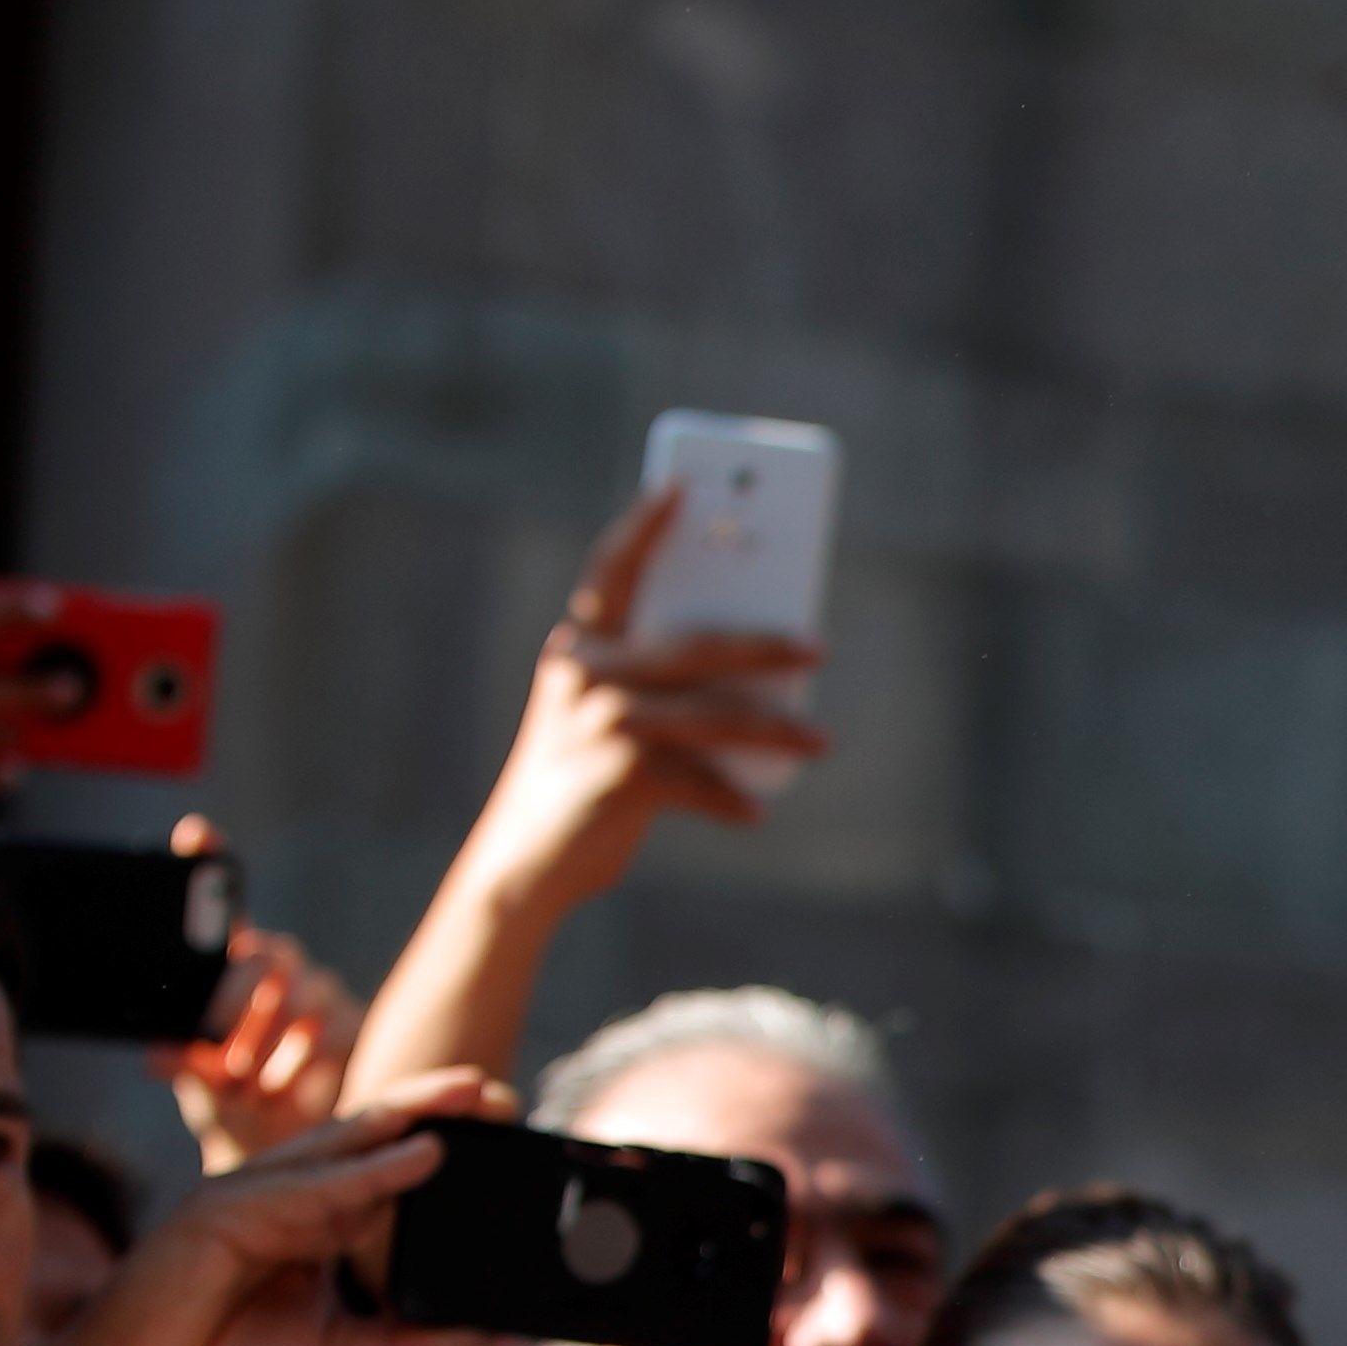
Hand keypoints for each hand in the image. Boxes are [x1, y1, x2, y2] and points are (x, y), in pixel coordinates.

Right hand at [0, 1081, 502, 1345]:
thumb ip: (409, 1341)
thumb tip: (489, 1335)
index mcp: (303, 1224)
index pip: (376, 1170)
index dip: (434, 1145)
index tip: (499, 1131)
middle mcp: (277, 1200)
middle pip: (364, 1142)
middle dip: (431, 1113)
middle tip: (502, 1095)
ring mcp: (244, 1199)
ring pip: (337, 1149)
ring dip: (406, 1120)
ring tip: (469, 1099)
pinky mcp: (218, 1215)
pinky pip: (306, 1190)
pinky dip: (364, 1173)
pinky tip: (416, 1157)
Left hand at [152, 819, 359, 1172]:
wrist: (275, 1148)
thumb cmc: (225, 1103)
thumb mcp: (192, 1080)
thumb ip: (180, 1059)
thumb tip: (159, 1051)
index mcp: (228, 966)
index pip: (221, 900)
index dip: (210, 860)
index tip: (194, 832)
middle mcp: (275, 967)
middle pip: (263, 954)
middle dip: (237, 1003)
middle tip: (221, 1049)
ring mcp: (317, 992)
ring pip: (301, 996)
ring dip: (269, 1043)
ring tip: (247, 1081)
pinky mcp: (353, 1026)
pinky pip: (332, 1033)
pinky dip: (300, 1066)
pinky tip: (281, 1090)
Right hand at [450, 484, 825, 923]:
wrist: (525, 861)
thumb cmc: (581, 781)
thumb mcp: (607, 719)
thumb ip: (656, 687)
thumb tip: (760, 673)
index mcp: (578, 648)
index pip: (613, 571)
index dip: (645, 527)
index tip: (680, 484)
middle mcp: (584, 675)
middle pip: (692, 645)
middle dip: (760, 644)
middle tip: (817, 646)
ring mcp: (599, 724)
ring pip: (710, 715)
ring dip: (774, 729)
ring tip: (821, 740)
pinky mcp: (618, 776)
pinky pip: (698, 781)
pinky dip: (730, 798)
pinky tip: (755, 810)